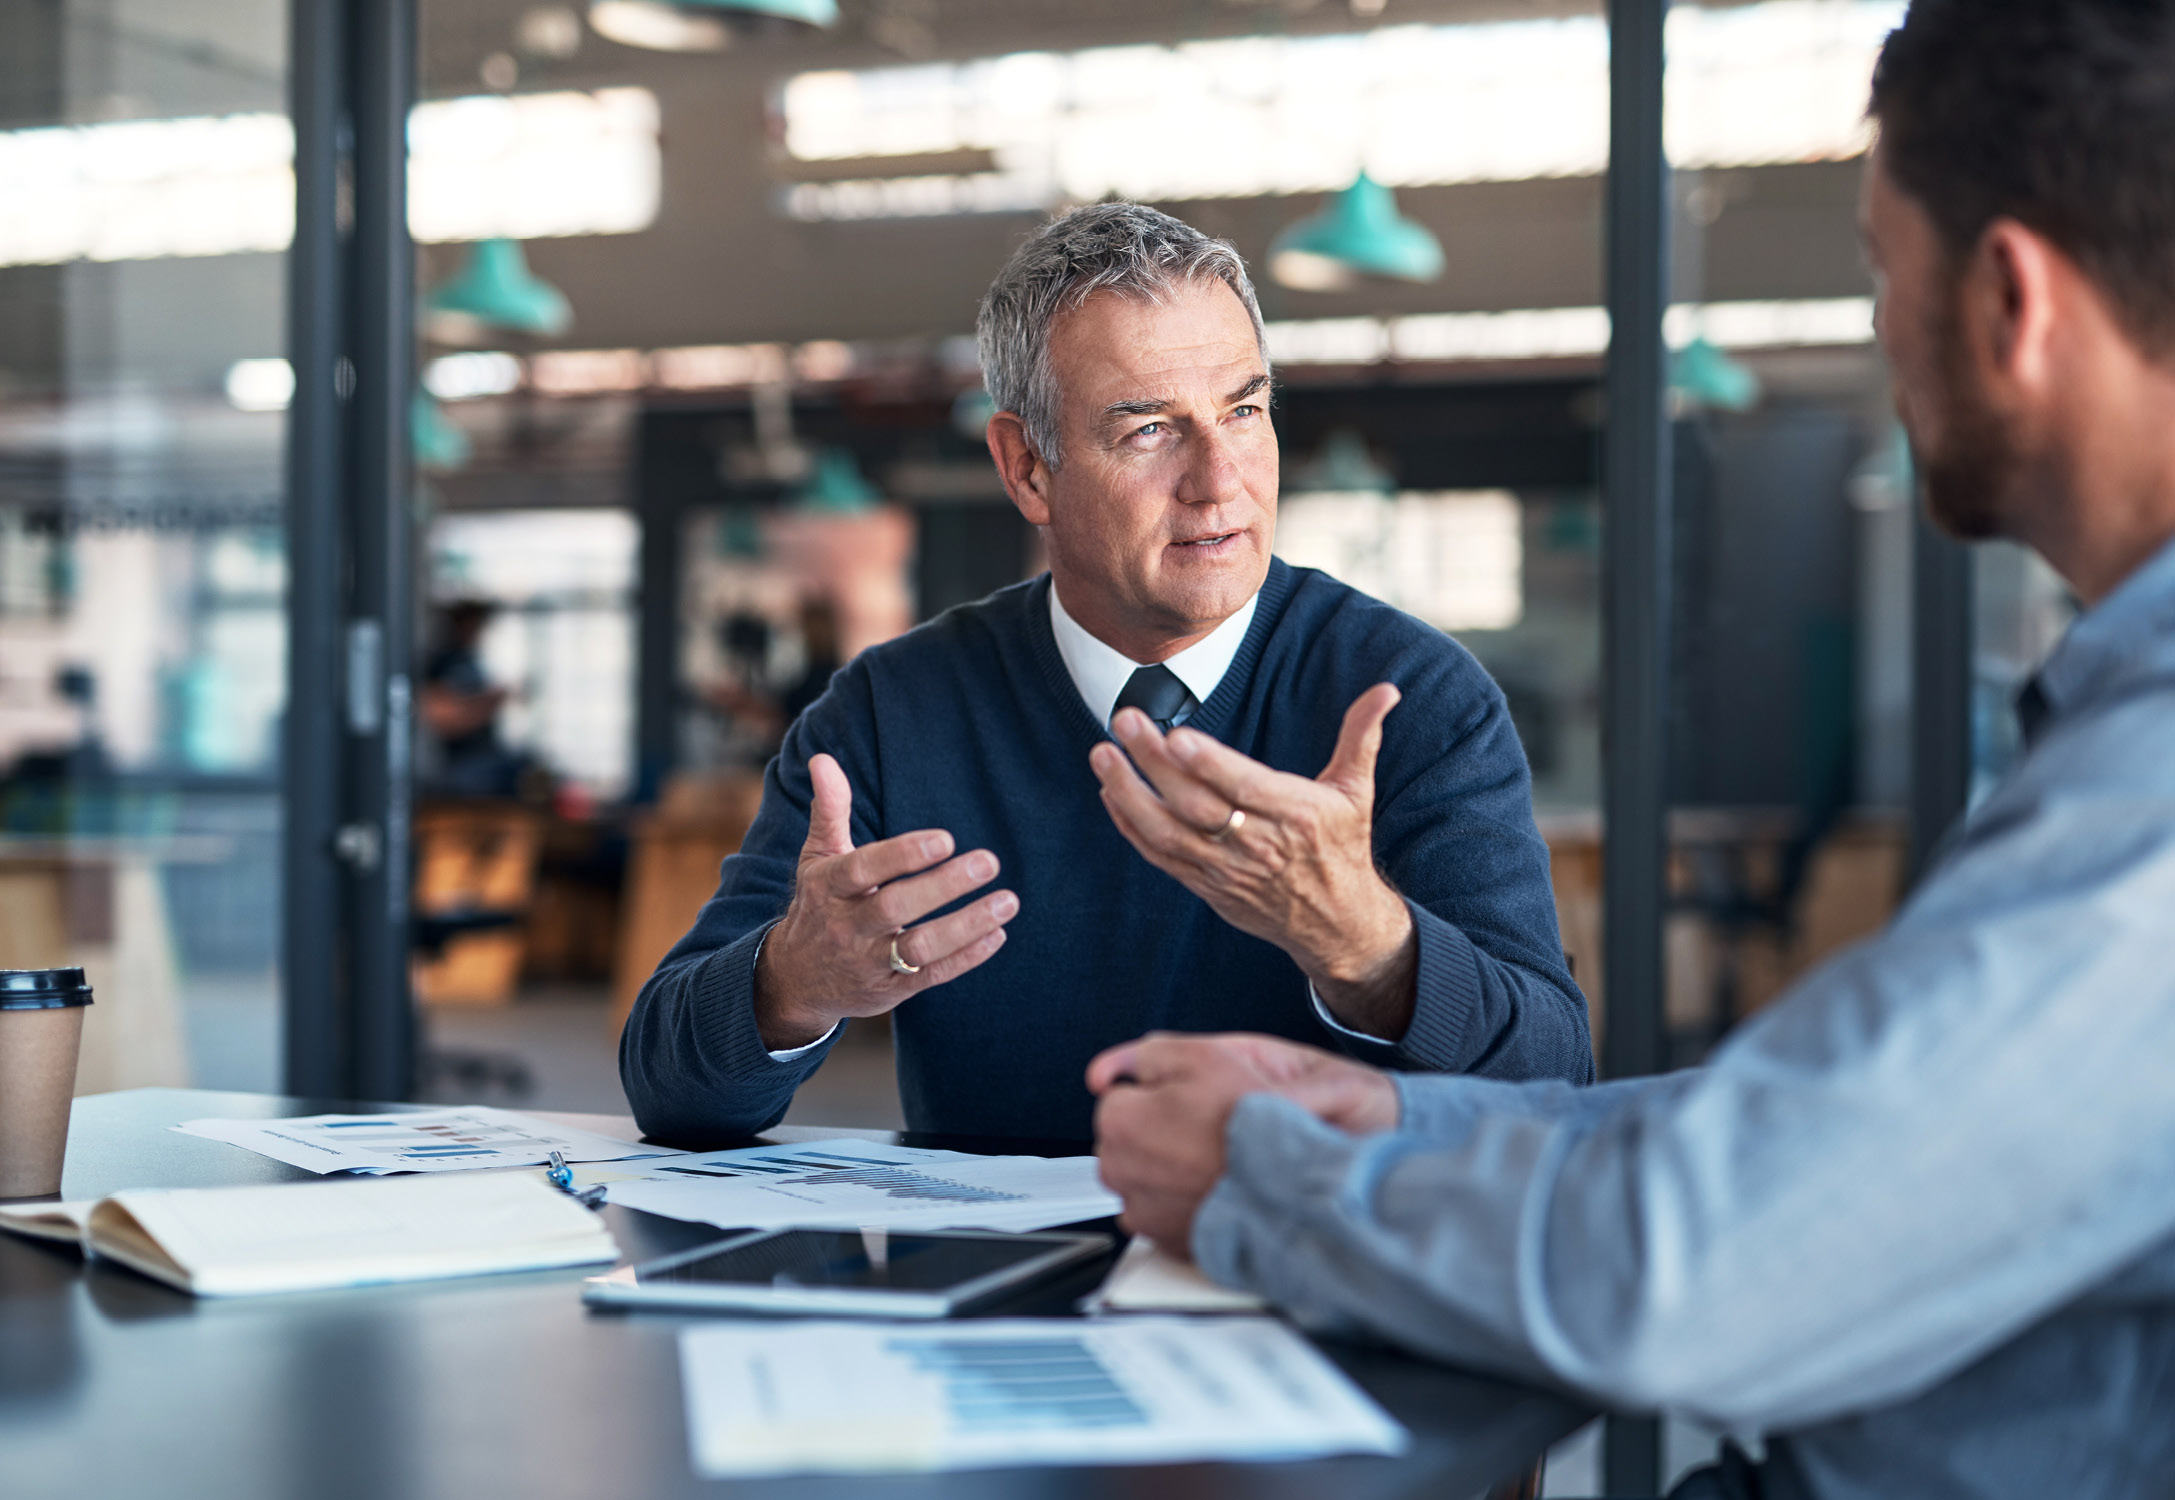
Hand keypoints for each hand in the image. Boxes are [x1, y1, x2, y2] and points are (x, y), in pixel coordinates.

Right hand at [755, 754, 1018, 1049]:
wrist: (796, 980)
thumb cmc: (818, 905)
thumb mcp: (817, 858)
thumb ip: (829, 810)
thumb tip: (822, 759)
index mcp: (828, 887)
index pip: (863, 868)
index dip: (903, 854)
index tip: (945, 839)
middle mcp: (846, 926)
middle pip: (896, 907)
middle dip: (944, 886)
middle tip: (990, 860)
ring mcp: (870, 962)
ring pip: (919, 948)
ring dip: (966, 926)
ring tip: (1008, 901)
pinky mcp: (892, 990)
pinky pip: (932, 976)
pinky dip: (967, 957)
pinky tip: (997, 934)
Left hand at [1087, 1032, 1399, 1255]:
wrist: (1297, 1188)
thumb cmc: (1255, 1123)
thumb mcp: (1203, 1055)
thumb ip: (1145, 1055)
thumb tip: (1104, 1071)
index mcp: (1121, 1122)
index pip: (1119, 1097)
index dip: (1161, 1093)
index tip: (1193, 1099)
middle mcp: (1122, 1172)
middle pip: (1128, 1140)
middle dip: (1157, 1130)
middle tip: (1208, 1126)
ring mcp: (1143, 1213)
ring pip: (1144, 1177)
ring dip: (1168, 1167)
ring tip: (1215, 1158)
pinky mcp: (1168, 1243)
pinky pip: (1164, 1213)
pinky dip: (1183, 1202)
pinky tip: (1216, 1187)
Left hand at [1088, 683, 1418, 1038]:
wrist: (1336, 924)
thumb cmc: (1342, 847)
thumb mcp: (1357, 791)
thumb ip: (1361, 736)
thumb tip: (1386, 690)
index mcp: (1298, 815)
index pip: (1246, 787)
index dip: (1210, 764)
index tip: (1176, 736)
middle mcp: (1259, 844)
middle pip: (1198, 805)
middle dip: (1155, 764)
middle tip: (1123, 721)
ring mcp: (1228, 870)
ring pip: (1170, 834)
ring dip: (1131, 794)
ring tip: (1102, 755)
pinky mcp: (1208, 887)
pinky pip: (1162, 858)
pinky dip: (1132, 827)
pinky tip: (1111, 793)